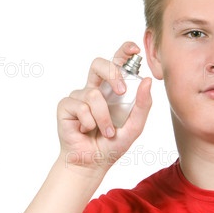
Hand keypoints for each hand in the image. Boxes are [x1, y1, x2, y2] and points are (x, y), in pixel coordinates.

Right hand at [56, 41, 151, 173]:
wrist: (93, 163)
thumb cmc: (112, 145)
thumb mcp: (135, 126)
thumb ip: (143, 105)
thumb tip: (147, 81)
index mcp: (112, 90)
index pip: (116, 63)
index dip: (123, 51)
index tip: (134, 49)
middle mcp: (94, 89)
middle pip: (98, 64)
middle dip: (112, 73)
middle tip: (122, 91)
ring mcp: (79, 97)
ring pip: (93, 94)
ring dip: (103, 118)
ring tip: (106, 132)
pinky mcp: (66, 106)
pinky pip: (80, 107)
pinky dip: (89, 122)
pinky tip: (86, 131)